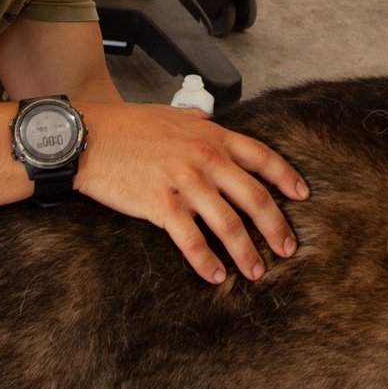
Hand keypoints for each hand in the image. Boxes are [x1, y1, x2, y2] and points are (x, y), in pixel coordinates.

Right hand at [75, 102, 308, 285]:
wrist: (85, 138)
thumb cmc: (121, 125)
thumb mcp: (166, 114)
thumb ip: (193, 119)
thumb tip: (206, 119)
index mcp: (209, 135)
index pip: (261, 157)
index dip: (286, 178)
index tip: (301, 196)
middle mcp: (204, 158)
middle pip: (254, 197)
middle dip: (275, 226)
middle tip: (288, 248)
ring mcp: (184, 181)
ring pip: (228, 223)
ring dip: (246, 252)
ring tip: (256, 272)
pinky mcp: (161, 204)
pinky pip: (192, 239)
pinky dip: (206, 261)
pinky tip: (215, 274)